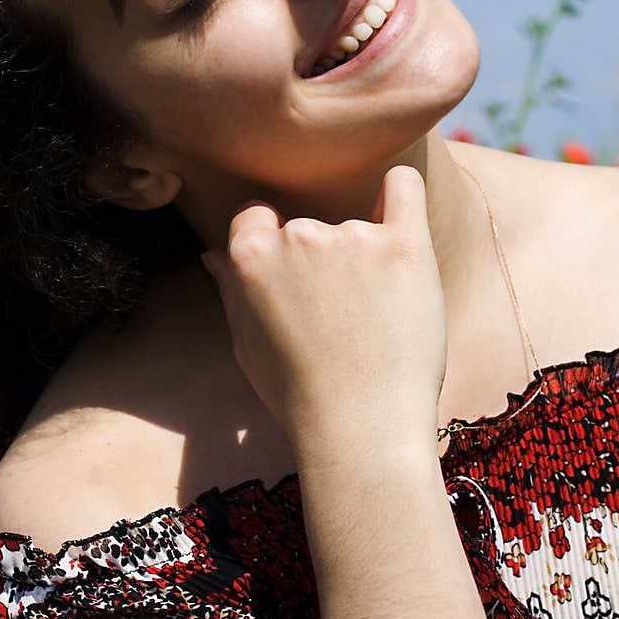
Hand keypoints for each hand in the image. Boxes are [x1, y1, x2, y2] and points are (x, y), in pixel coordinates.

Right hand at [200, 166, 447, 460]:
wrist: (363, 429)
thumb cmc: (299, 396)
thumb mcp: (245, 346)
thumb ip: (231, 291)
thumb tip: (213, 255)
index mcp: (250, 255)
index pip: (254, 217)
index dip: (271, 246)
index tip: (293, 280)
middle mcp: (298, 236)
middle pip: (307, 226)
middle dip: (319, 260)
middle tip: (339, 315)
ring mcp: (353, 237)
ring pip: (355, 224)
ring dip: (363, 257)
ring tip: (376, 319)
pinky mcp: (405, 246)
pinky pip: (404, 189)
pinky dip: (400, 192)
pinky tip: (398, 203)